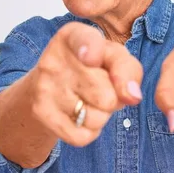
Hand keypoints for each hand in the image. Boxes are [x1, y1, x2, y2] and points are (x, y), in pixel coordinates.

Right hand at [30, 22, 142, 146]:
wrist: (47, 87)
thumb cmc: (91, 68)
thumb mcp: (112, 58)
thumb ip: (128, 70)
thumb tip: (133, 95)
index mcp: (72, 36)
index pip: (84, 42)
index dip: (91, 51)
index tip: (91, 58)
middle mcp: (54, 59)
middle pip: (106, 95)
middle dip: (112, 98)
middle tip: (99, 88)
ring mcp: (44, 87)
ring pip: (96, 118)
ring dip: (102, 116)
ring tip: (88, 100)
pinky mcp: (40, 113)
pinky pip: (82, 136)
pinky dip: (89, 132)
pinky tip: (79, 115)